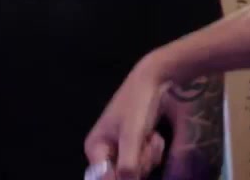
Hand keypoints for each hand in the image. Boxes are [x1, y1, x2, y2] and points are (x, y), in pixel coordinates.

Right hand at [84, 54, 170, 179]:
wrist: (154, 79)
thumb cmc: (138, 104)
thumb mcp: (132, 136)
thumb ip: (128, 164)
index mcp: (95, 148)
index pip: (104, 178)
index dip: (122, 179)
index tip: (136, 169)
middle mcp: (104, 151)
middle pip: (123, 175)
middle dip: (140, 162)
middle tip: (146, 144)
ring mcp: (120, 147)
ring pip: (137, 168)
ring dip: (149, 155)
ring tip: (150, 136)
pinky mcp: (134, 144)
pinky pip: (144, 159)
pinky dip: (153, 149)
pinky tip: (154, 135)